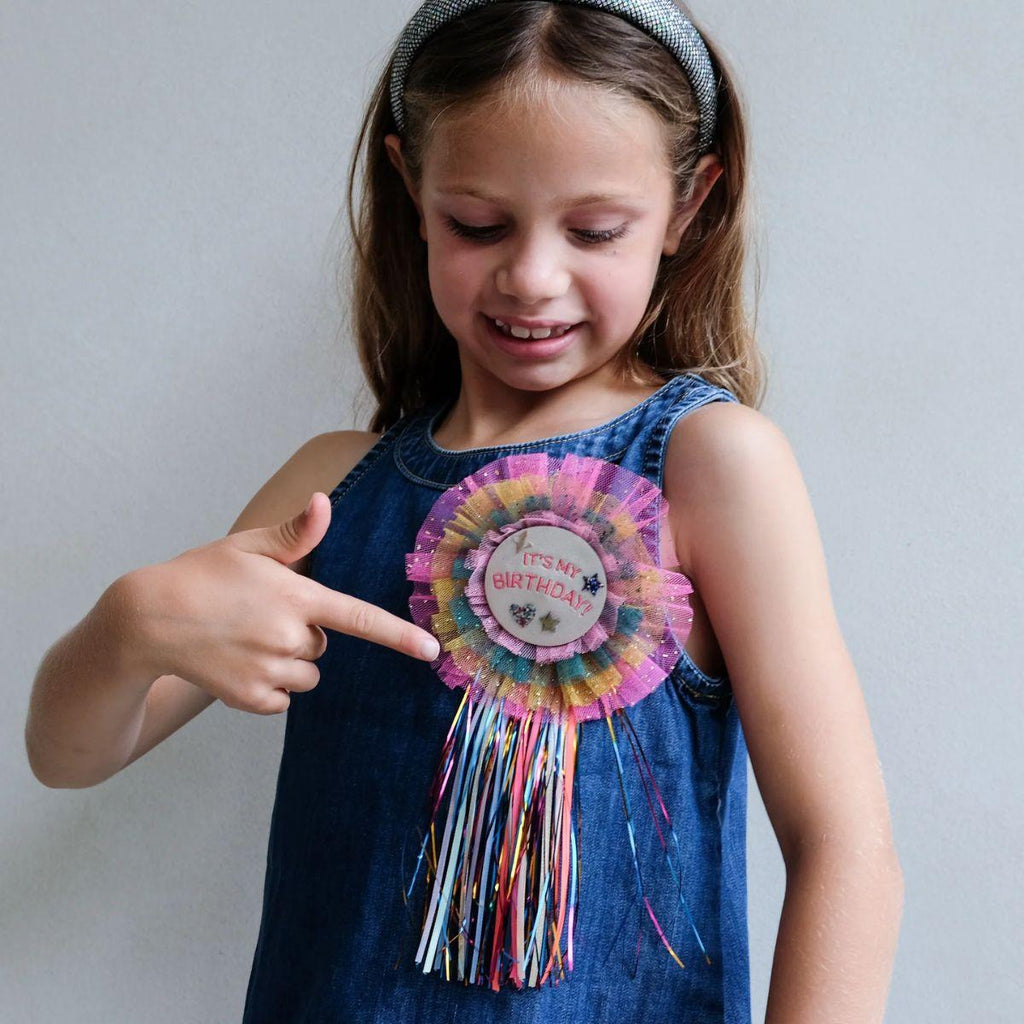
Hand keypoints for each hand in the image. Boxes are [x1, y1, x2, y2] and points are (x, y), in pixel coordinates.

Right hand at [123, 492, 439, 714]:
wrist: (146, 619)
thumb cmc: (201, 574)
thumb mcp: (248, 546)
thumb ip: (294, 534)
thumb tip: (325, 501)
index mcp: (296, 596)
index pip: (360, 618)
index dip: (399, 636)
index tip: (431, 651)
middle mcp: (288, 636)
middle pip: (323, 645)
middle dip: (301, 633)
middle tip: (259, 616)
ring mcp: (268, 670)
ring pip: (306, 674)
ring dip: (287, 662)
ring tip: (246, 640)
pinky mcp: (250, 699)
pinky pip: (282, 700)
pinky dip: (268, 688)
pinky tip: (237, 663)